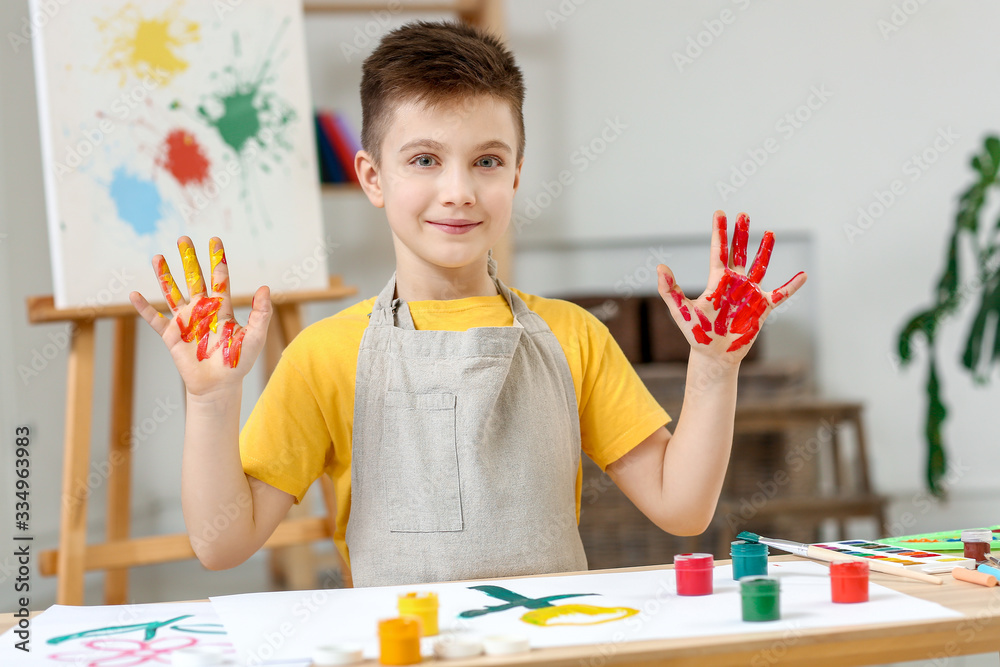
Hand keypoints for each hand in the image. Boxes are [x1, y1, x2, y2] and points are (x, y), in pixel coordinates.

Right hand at [129, 236, 271, 395]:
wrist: (220, 385)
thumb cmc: (239, 361)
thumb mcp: (255, 337)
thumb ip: (261, 313)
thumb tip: (264, 288)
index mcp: (221, 308)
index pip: (219, 279)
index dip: (218, 260)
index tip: (215, 240)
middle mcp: (201, 310)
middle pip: (193, 279)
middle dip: (188, 259)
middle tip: (183, 239)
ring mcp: (185, 321)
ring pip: (172, 293)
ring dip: (164, 276)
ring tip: (157, 256)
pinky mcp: (171, 336)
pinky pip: (155, 319)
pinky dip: (144, 308)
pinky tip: (134, 294)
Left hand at [656, 211, 806, 359]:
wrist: (714, 355)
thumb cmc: (696, 333)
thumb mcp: (680, 311)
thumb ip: (669, 290)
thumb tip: (659, 267)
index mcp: (716, 281)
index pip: (718, 251)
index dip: (719, 232)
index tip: (720, 213)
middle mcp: (734, 283)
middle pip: (739, 252)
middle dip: (741, 234)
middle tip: (743, 215)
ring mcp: (749, 293)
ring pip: (759, 266)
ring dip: (764, 250)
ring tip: (770, 233)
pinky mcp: (762, 307)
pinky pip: (781, 294)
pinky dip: (792, 286)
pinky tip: (803, 275)